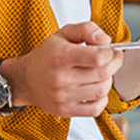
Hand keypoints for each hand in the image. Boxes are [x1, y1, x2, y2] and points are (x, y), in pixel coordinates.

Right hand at [2, 22, 123, 117]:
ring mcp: (63, 96)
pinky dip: (101, 100)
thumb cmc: (46, 56)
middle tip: (112, 60)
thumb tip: (105, 40)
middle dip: (114, 65)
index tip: (111, 50)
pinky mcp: (65, 110)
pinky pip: (95, 109)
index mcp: (61, 56)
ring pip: (101, 91)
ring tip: (101, 75)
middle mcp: (60, 77)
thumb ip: (86, 30)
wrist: (24, 80)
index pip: (98, 57)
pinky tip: (95, 90)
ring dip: (107, 82)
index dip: (110, 53)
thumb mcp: (62, 34)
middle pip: (103, 74)